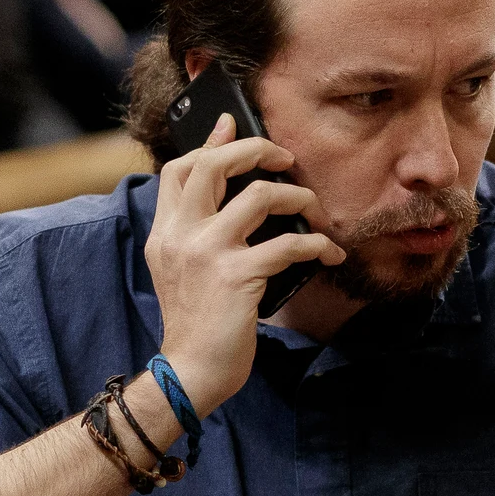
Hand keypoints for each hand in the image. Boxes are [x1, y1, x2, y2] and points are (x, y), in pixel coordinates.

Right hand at [145, 113, 344, 412]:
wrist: (191, 371)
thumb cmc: (197, 321)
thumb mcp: (182, 269)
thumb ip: (196, 230)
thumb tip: (228, 195)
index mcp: (164, 232)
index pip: (179, 168)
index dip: (211, 142)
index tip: (234, 124)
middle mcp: (181, 235)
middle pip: (216, 165)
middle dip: (258, 149)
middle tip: (287, 159)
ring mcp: (208, 253)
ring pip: (262, 196)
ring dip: (300, 198)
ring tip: (315, 213)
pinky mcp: (238, 276)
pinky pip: (290, 244)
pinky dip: (318, 245)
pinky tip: (329, 254)